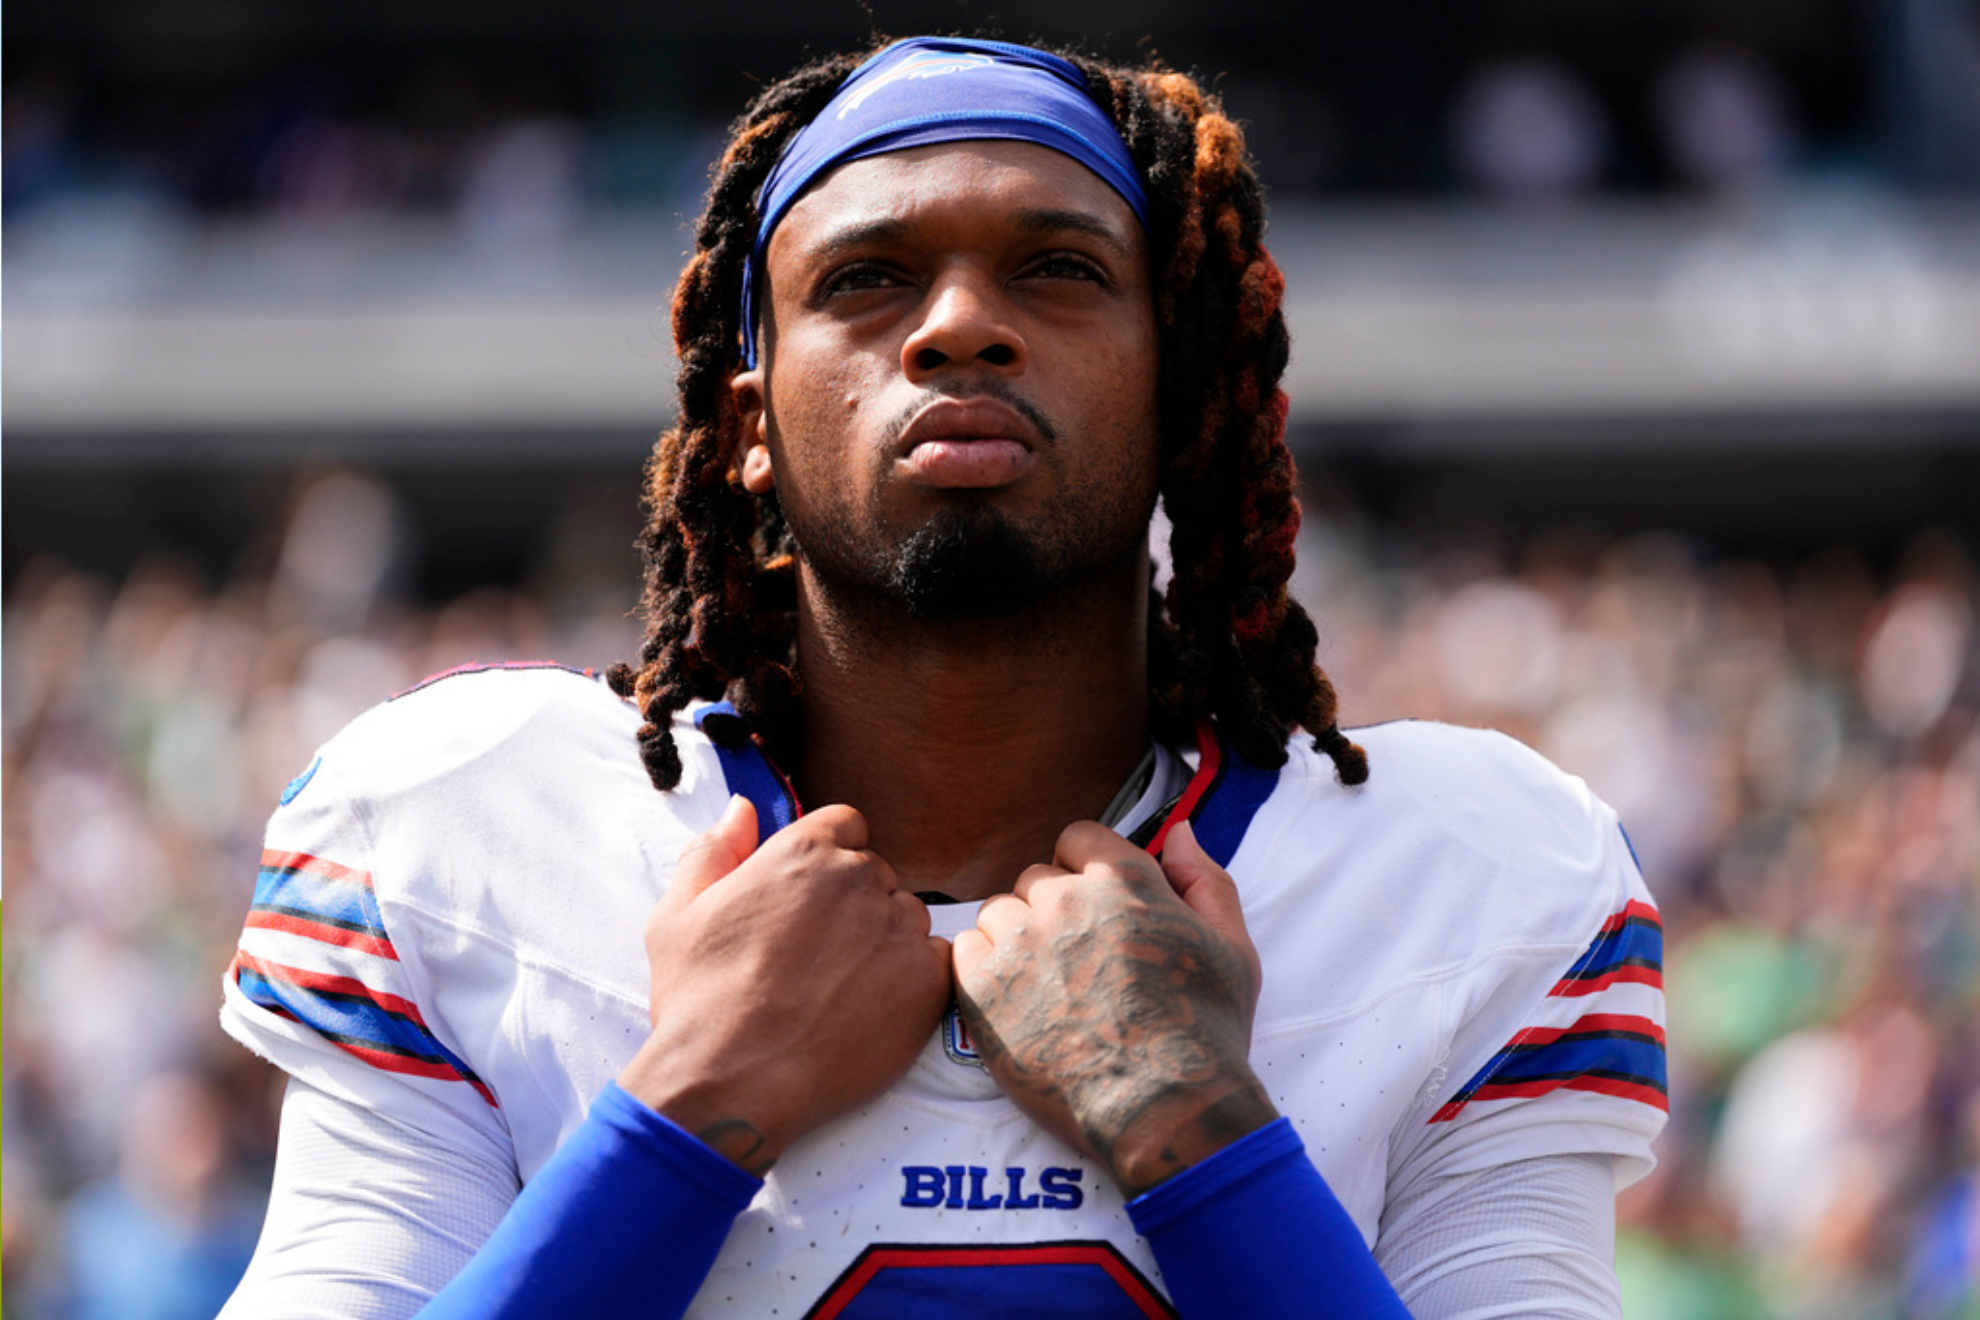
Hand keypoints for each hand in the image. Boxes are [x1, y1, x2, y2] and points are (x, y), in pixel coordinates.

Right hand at [618, 798, 951, 1173]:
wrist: (733, 1084)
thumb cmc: (698, 1002)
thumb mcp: (677, 915)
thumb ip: (714, 851)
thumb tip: (743, 808)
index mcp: (803, 852)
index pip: (846, 826)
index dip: (830, 862)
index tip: (810, 904)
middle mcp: (859, 878)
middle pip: (876, 875)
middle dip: (853, 907)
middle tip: (816, 961)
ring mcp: (898, 928)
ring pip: (906, 918)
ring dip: (885, 943)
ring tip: (840, 992)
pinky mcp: (927, 979)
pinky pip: (934, 961)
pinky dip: (912, 981)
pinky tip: (870, 1011)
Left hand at [952, 819, 1276, 1196]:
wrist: (1162, 1111)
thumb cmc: (1205, 1034)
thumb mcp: (1233, 948)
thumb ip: (1204, 879)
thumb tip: (1179, 830)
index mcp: (1123, 880)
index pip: (1077, 839)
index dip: (1085, 873)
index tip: (1097, 911)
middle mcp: (1064, 899)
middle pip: (1037, 880)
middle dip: (1055, 912)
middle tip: (1081, 966)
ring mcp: (1018, 941)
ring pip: (999, 914)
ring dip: (1016, 940)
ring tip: (1049, 991)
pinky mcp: (981, 986)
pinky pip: (965, 951)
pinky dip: (984, 971)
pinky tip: (1018, 1005)